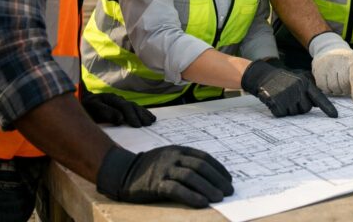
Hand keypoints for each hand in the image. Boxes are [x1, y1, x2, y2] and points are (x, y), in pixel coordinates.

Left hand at [81, 92, 155, 126]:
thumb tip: (120, 119)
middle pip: (131, 106)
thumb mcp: (92, 108)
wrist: (82, 104)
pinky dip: (143, 112)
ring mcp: (120, 101)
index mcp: (110, 98)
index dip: (130, 115)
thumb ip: (105, 112)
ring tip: (151, 121)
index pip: (123, 106)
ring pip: (135, 106)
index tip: (136, 125)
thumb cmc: (86, 108)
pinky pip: (135, 108)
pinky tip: (149, 117)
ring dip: (143, 114)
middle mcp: (117, 98)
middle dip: (139, 115)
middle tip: (146, 125)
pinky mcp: (122, 106)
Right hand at [96, 145, 233, 207]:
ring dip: (208, 188)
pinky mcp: (155, 184)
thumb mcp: (170, 158)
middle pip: (200, 167)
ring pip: (191, 177)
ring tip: (219, 198)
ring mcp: (164, 170)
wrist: (124, 172)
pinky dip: (191, 196)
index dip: (218, 169)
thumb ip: (186, 163)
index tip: (229, 180)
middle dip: (217, 179)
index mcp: (179, 150)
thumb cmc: (151, 167)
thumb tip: (211, 176)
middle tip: (229, 190)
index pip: (204, 157)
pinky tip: (202, 202)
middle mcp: (173, 157)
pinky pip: (176, 189)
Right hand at [241, 60, 337, 117]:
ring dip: (289, 109)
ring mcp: (287, 96)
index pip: (319, 98)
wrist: (263, 75)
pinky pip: (282, 114)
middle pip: (305, 109)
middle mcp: (298, 89)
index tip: (335, 116)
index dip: (327, 108)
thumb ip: (309, 89)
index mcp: (305, 83)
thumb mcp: (299, 78)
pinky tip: (276, 100)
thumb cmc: (283, 79)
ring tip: (282, 97)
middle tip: (290, 98)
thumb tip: (318, 103)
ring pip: (294, 113)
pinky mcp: (276, 102)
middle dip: (299, 107)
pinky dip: (279, 111)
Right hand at [309, 32, 352, 103]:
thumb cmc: (347, 62)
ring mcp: (326, 64)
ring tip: (338, 82)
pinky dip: (328, 89)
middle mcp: (339, 60)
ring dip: (337, 90)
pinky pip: (323, 88)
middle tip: (346, 85)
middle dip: (346, 90)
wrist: (329, 49)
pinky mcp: (317, 69)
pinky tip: (329, 82)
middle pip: (344, 85)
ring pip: (333, 88)